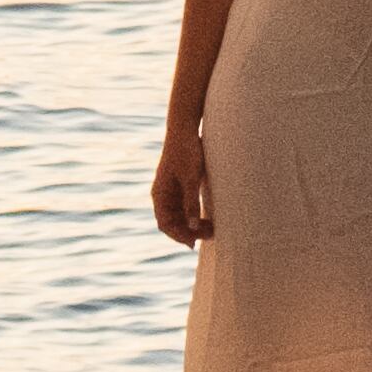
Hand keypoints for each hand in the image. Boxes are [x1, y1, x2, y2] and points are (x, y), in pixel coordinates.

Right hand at [151, 126, 211, 245]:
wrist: (185, 129)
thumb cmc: (186, 151)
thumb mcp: (191, 178)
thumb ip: (190, 202)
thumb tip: (191, 226)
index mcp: (160, 194)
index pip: (165, 224)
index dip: (179, 236)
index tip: (195, 242)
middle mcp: (163, 196)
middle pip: (172, 223)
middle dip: (188, 232)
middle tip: (209, 235)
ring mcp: (171, 192)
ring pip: (180, 217)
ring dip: (192, 225)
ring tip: (211, 228)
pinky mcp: (181, 187)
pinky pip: (185, 208)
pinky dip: (194, 215)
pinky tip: (207, 218)